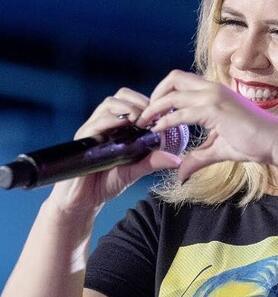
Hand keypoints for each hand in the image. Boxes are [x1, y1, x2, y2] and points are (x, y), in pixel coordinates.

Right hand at [46, 87, 181, 217]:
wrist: (83, 201)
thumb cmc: (107, 182)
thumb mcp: (135, 170)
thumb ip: (153, 161)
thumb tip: (177, 159)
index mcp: (117, 126)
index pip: (131, 100)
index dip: (147, 102)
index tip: (161, 113)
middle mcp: (104, 123)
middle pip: (121, 96)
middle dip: (139, 101)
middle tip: (151, 116)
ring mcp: (92, 129)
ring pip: (109, 104)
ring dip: (128, 108)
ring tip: (140, 120)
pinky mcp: (82, 140)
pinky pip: (95, 123)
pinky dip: (111, 121)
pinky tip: (124, 126)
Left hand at [137, 70, 277, 182]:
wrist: (275, 142)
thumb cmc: (254, 143)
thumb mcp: (219, 149)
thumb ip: (198, 157)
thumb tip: (181, 173)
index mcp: (215, 92)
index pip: (182, 83)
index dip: (164, 94)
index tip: (152, 113)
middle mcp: (213, 89)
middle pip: (173, 79)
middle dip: (155, 94)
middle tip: (144, 114)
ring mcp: (214, 97)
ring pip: (173, 92)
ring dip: (154, 106)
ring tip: (144, 122)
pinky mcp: (214, 110)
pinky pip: (181, 112)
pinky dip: (165, 120)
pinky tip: (157, 130)